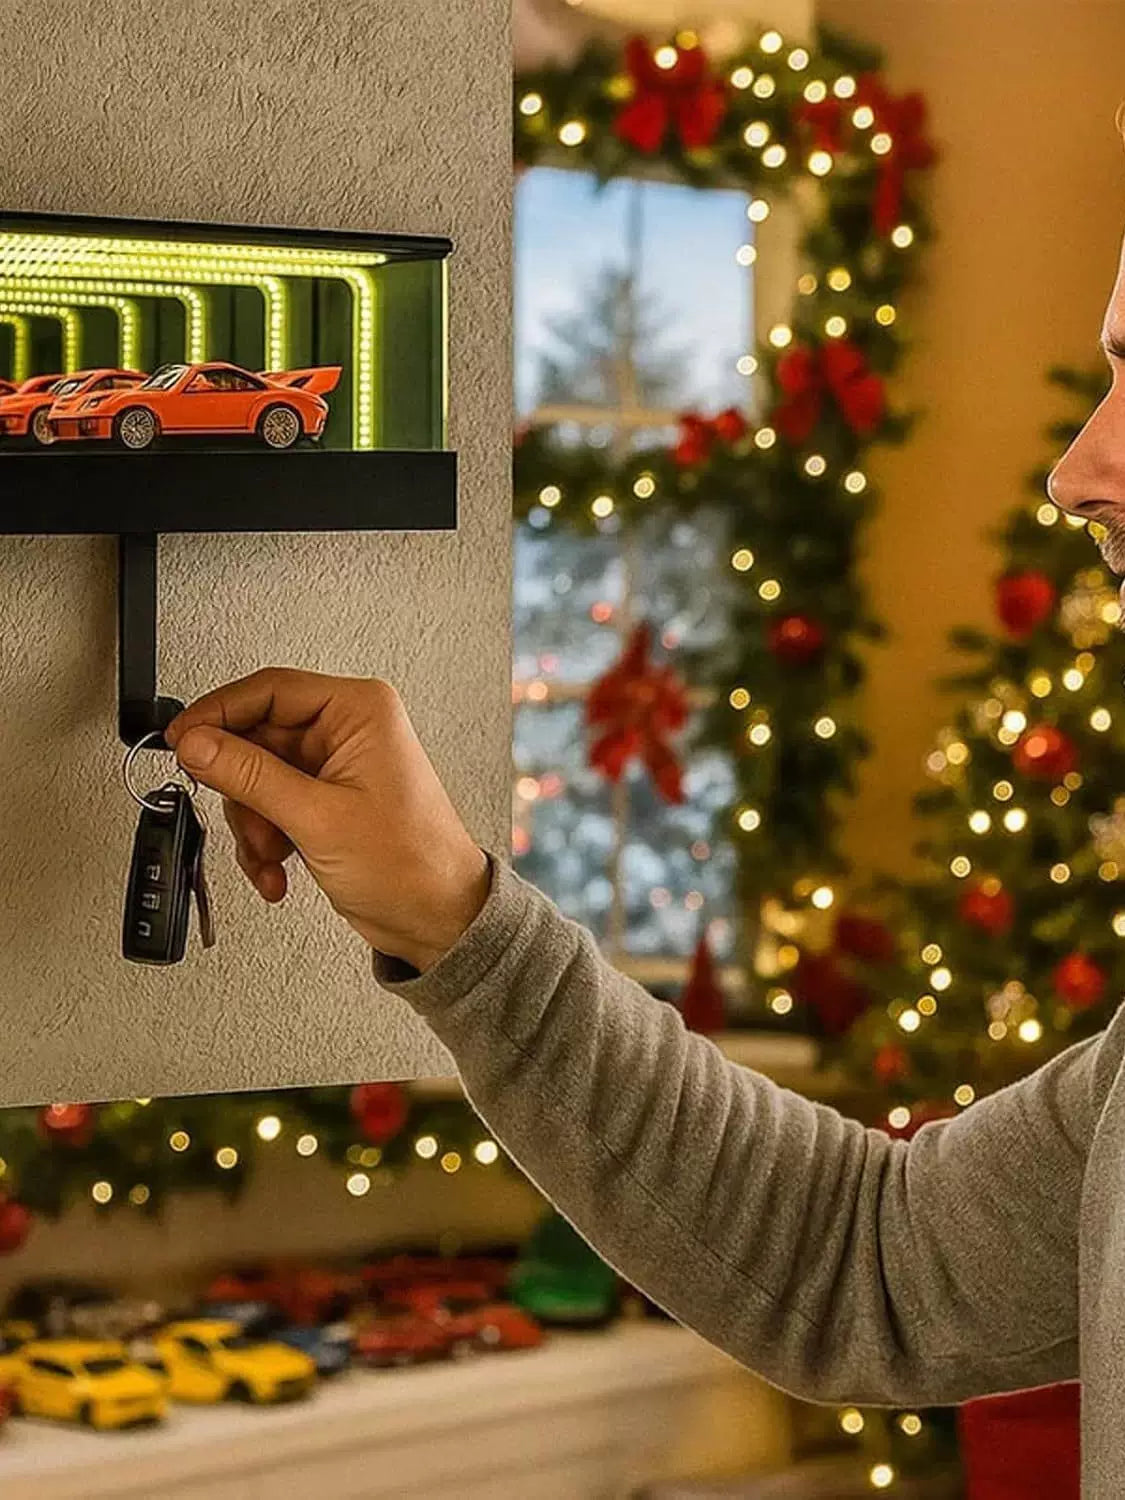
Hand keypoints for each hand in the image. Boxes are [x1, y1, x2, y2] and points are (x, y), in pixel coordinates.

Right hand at [165, 668, 489, 971]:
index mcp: (359, 711)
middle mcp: (347, 731)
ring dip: (253, 824)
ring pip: (256, 778)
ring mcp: (334, 768)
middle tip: (241, 817)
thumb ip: (249, 776)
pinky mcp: (324, 802)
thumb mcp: (317, 817)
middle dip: (242, 791)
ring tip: (270, 855)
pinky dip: (265, 841)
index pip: (269, 690)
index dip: (217, 714)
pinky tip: (277, 869)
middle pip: (256, 738)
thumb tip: (197, 743)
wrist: (436, 919)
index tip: (181, 741)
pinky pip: (270, 807)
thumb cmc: (412, 864)